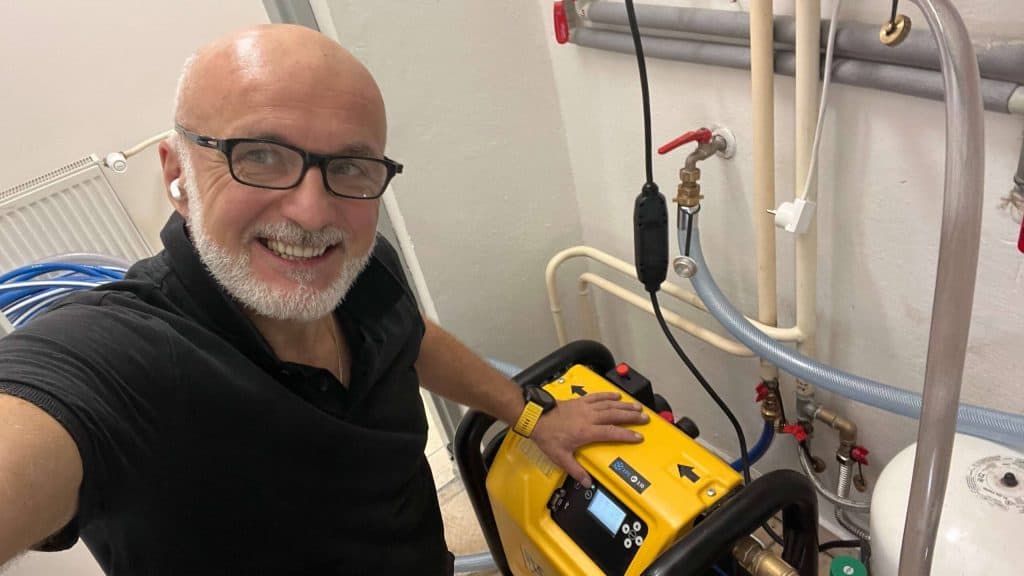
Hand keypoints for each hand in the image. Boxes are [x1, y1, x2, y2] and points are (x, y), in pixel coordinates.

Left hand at [529, 392, 648, 487]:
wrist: (536, 417)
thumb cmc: (547, 436)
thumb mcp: (560, 457)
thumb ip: (575, 470)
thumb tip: (586, 483)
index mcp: (586, 432)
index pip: (611, 433)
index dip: (626, 434)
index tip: (638, 437)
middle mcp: (589, 417)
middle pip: (615, 415)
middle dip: (631, 417)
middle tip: (645, 418)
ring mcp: (585, 407)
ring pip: (609, 404)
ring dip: (624, 405)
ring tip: (637, 407)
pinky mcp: (580, 401)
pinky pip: (597, 396)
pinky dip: (608, 395)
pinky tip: (617, 396)